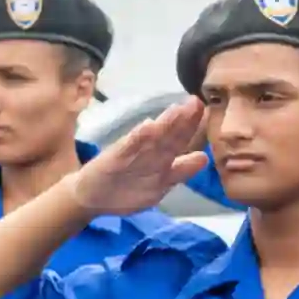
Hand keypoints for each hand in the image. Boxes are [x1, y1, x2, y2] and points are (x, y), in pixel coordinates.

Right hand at [71, 98, 208, 216]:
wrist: (90, 196)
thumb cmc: (126, 187)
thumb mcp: (159, 185)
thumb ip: (180, 171)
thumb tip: (202, 157)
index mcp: (162, 161)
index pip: (180, 142)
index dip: (193, 128)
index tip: (207, 112)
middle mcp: (149, 155)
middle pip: (170, 136)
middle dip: (184, 120)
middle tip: (196, 102)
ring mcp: (132, 155)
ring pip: (153, 139)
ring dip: (166, 124)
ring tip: (179, 109)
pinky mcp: (115, 159)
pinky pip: (129, 148)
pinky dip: (139, 138)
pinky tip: (149, 127)